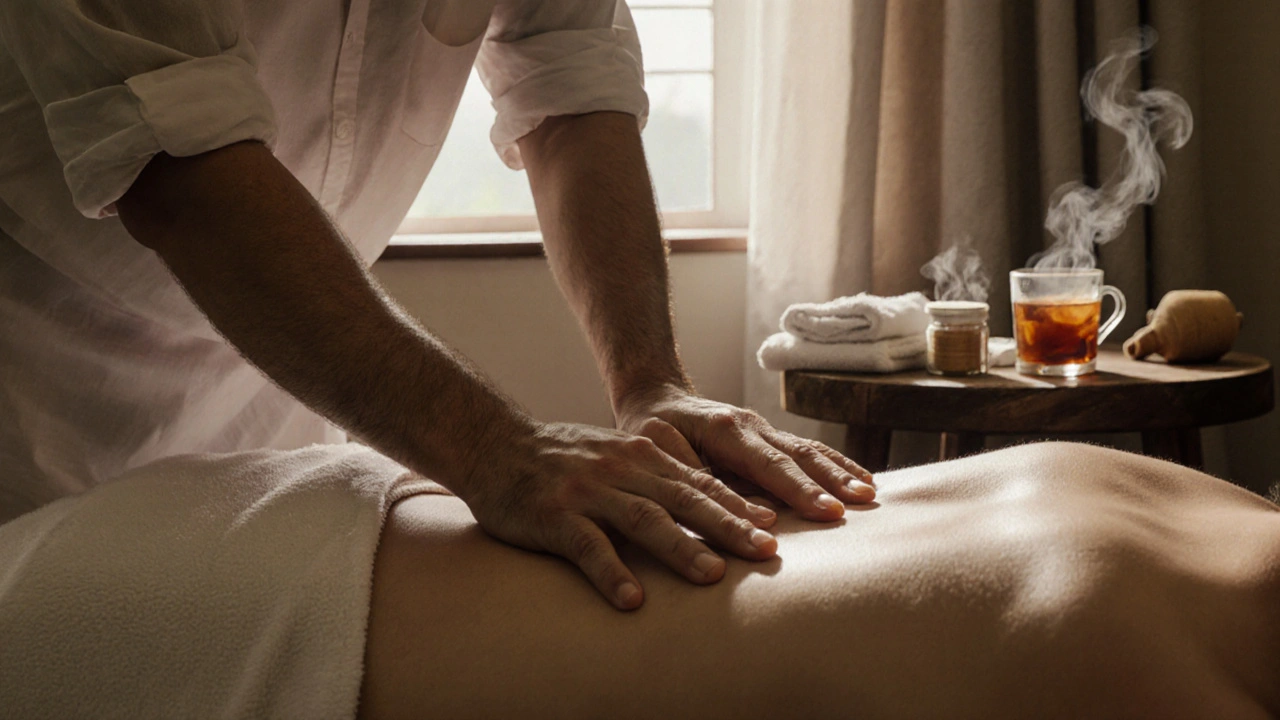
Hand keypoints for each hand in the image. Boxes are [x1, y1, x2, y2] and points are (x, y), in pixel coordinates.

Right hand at [455, 421, 779, 610]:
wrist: (493, 443)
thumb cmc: (560, 458)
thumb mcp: (615, 456)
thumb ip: (654, 475)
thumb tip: (708, 502)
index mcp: (641, 456)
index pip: (698, 481)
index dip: (736, 504)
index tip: (772, 527)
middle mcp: (621, 469)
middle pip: (684, 498)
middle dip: (728, 525)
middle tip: (766, 552)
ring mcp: (588, 491)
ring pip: (643, 518)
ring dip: (682, 547)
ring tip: (714, 576)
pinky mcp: (553, 515)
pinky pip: (587, 546)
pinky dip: (611, 572)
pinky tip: (632, 599)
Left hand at [615, 386, 875, 521]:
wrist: (656, 399)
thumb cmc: (651, 430)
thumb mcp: (657, 451)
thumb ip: (695, 478)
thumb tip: (740, 512)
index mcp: (726, 430)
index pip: (770, 464)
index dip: (800, 489)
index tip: (827, 511)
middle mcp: (751, 426)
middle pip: (799, 455)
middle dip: (832, 480)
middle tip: (863, 504)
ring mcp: (764, 429)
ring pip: (810, 450)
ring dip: (841, 472)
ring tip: (871, 495)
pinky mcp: (770, 438)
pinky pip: (809, 451)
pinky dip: (838, 464)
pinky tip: (862, 480)